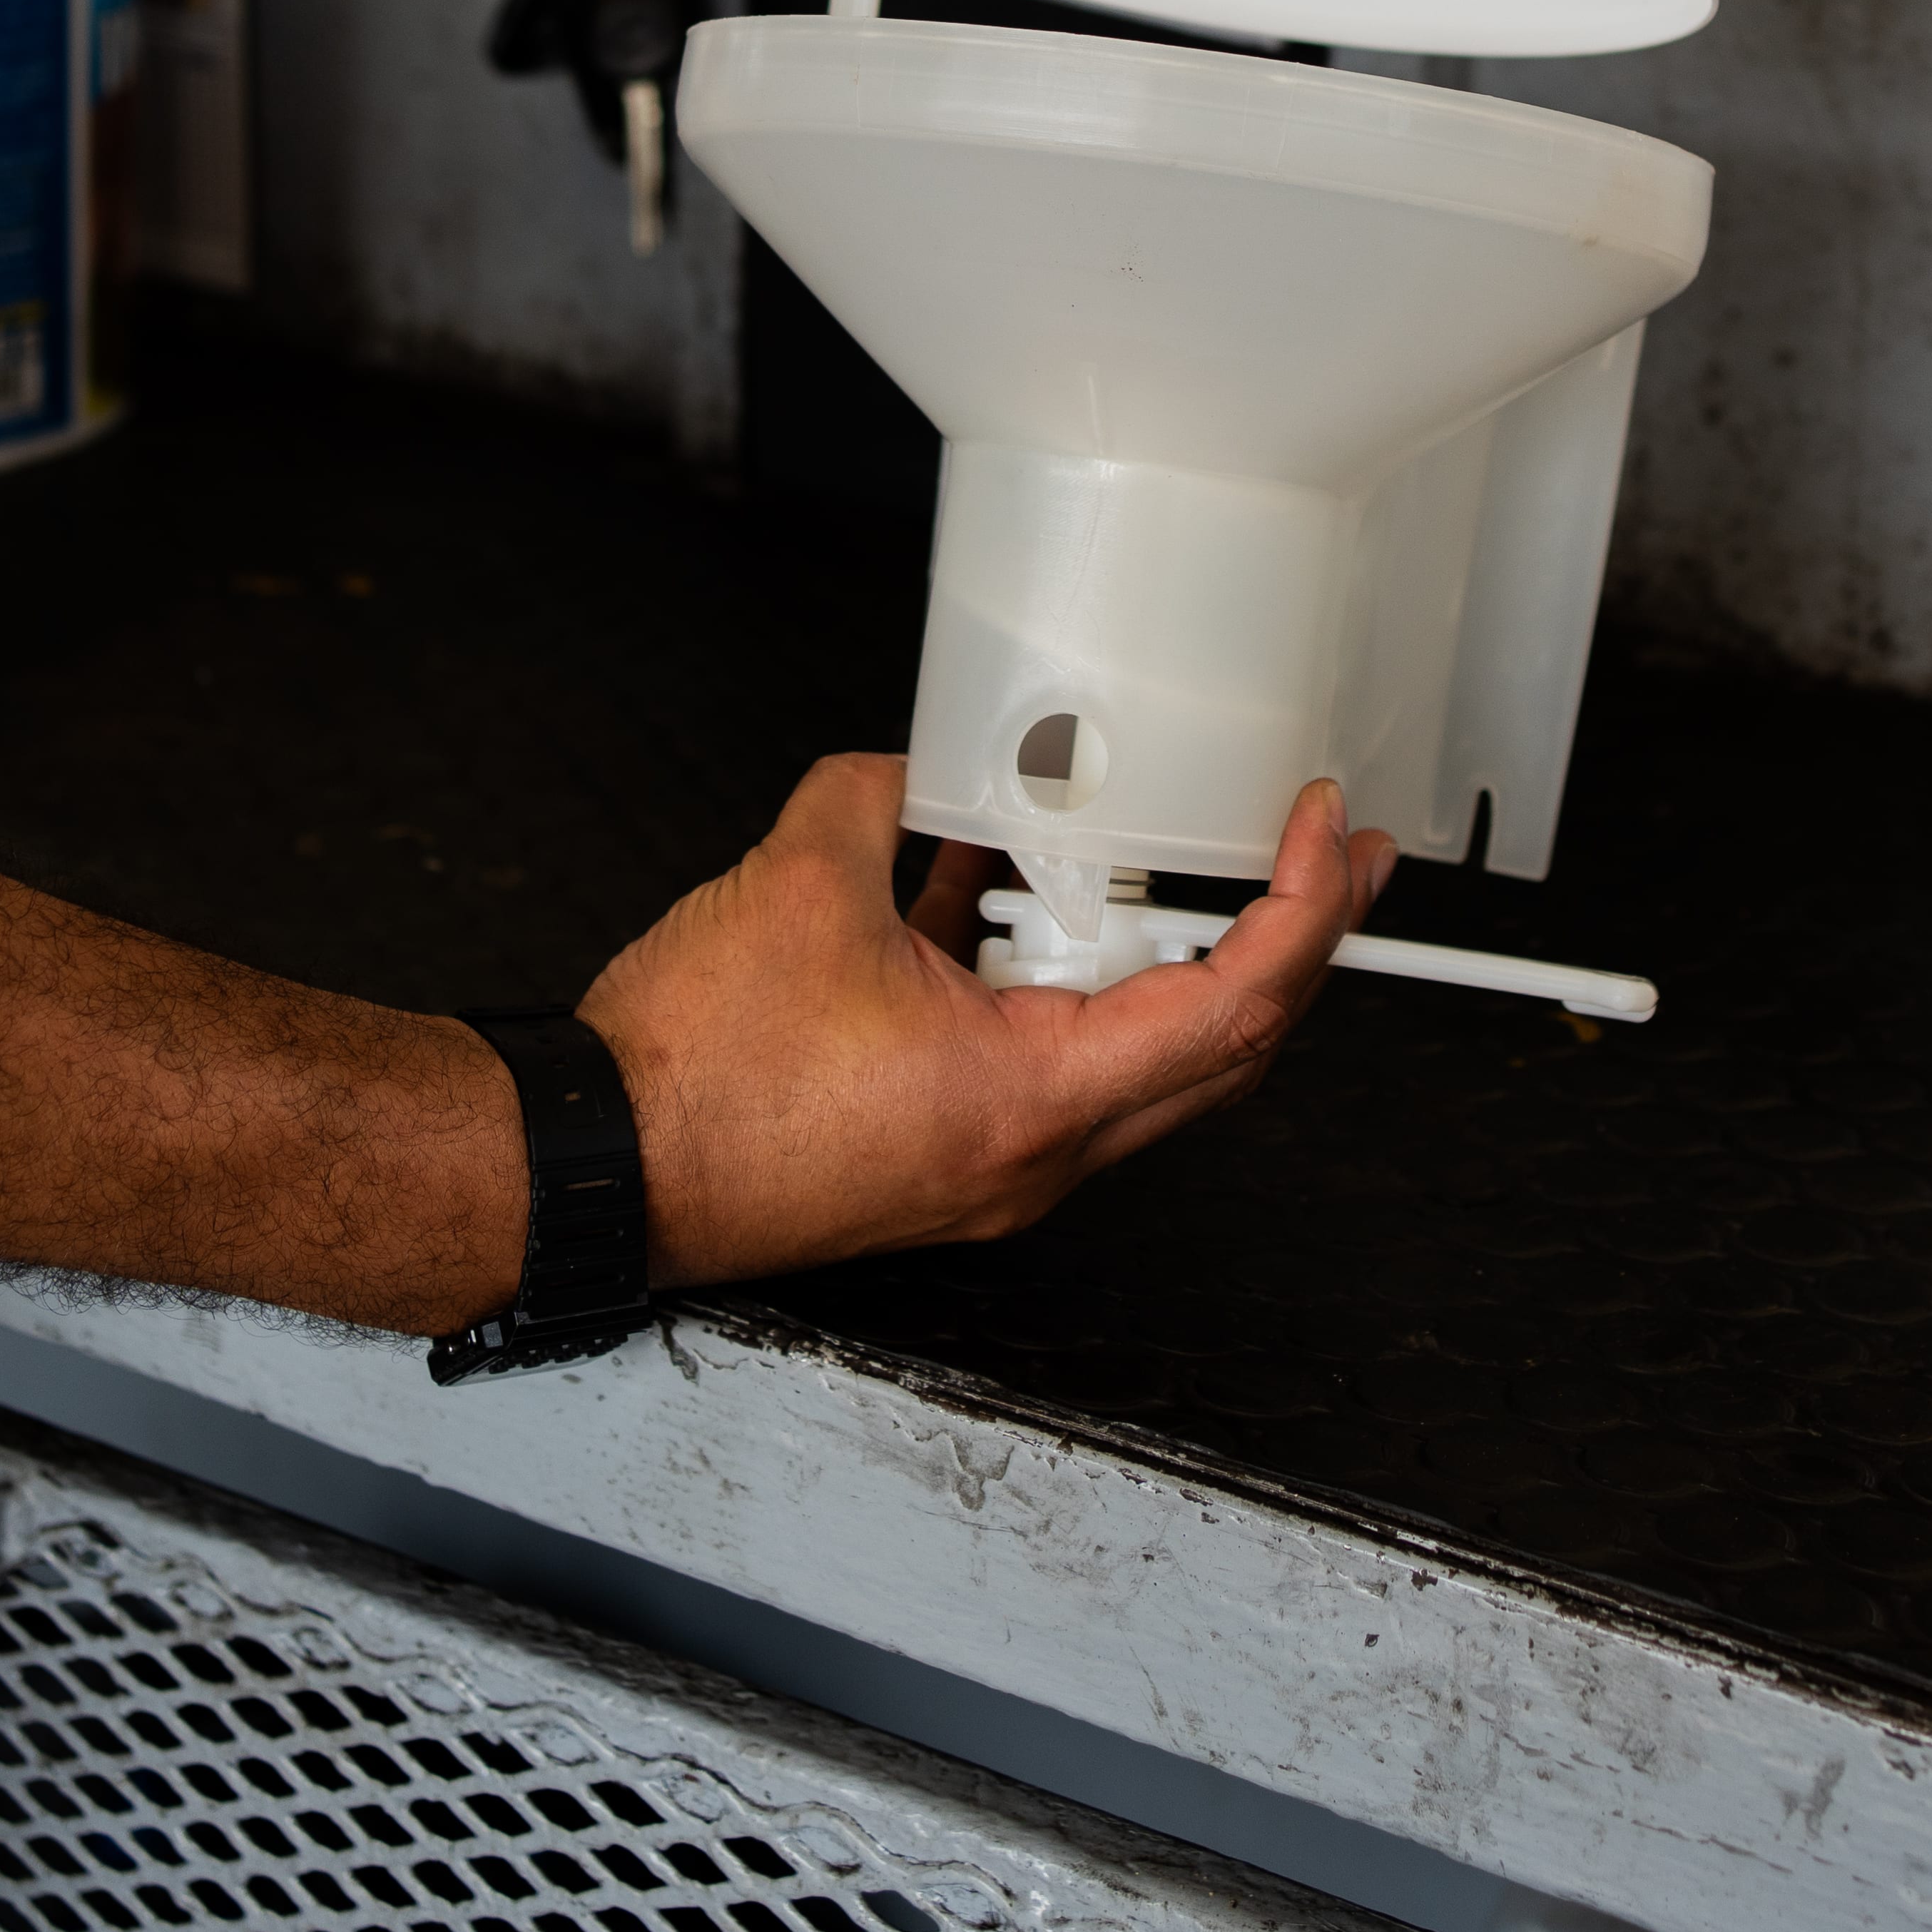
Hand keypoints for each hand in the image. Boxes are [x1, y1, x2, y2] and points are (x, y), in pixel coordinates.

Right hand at [577, 754, 1394, 1283]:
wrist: (599, 1166)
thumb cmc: (693, 1074)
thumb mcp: (804, 881)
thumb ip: (885, 795)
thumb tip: (917, 765)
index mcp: (1032, 1098)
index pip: (1234, 1009)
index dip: (1303, 913)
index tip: (1329, 836)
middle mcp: (1034, 1154)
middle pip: (1221, 1052)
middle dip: (1289, 942)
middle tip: (1332, 858)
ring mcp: (994, 1164)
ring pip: (1136, 1055)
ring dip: (1153, 947)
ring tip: (1157, 846)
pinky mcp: (946, 1150)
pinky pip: (1044, 1053)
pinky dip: (1049, 970)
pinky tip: (1002, 883)